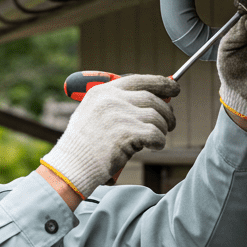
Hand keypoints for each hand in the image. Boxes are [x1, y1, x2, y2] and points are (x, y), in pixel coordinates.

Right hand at [40, 74, 178, 198]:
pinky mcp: (126, 133)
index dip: (161, 83)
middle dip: (166, 112)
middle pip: (152, 98)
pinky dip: (159, 142)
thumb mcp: (93, 114)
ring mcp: (119, 115)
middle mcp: (111, 99)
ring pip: (157, 117)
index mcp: (102, 91)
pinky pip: (156, 134)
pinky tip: (153, 147)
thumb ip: (118, 104)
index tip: (174, 88)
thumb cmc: (84, 145)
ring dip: (162, 129)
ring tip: (156, 139)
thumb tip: (154, 102)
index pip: (139, 80)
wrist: (72, 166)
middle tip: (170, 123)